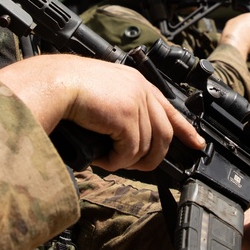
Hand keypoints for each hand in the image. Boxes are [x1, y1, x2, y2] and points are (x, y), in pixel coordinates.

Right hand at [0, 55, 203, 170]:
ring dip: (126, 160)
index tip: (196, 143)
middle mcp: (141, 89)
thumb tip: (123, 141)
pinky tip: (100, 158)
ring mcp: (136, 102)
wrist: (53, 83)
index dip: (185, 129)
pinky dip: (114, 161)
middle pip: (164, 133)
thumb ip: (118, 110)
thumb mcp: (101, 94)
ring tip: (107, 159)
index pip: (170, 108)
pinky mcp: (127, 117)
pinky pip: (129, 152)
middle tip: (138, 168)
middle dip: (154, 157)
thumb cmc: (65, 88)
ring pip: (145, 147)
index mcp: (136, 81)